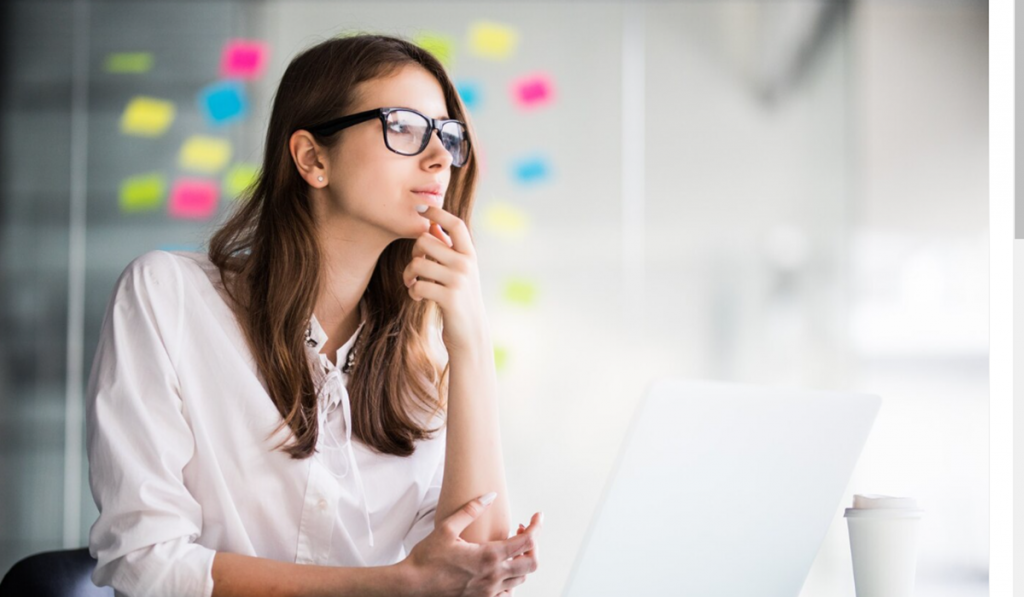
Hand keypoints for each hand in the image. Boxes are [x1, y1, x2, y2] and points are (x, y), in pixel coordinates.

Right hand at [399, 493, 542, 596]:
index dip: (537, 526)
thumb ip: (471, 510)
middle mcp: (493, 576)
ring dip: (522, 561)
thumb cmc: (427, 558)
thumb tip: (490, 496)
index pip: (527, 541)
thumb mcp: (447, 528)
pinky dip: (511, 580)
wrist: (413, 586)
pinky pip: (507, 593)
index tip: (537, 516)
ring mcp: (489, 592)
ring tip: (510, 547)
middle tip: (522, 531)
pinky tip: (499, 569)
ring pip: (521, 579)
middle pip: (532, 563)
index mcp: (488, 556)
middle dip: (534, 545)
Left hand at [403, 206, 488, 355]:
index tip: (421, 208)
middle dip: (413, 252)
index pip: (455, 224)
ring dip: (408, 275)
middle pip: (425, 240)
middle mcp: (466, 264)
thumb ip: (448, 249)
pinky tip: (418, 297)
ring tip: (412, 283)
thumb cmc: (460, 298)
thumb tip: (432, 223)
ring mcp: (459, 281)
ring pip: (417, 263)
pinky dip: (412, 291)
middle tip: (415, 267)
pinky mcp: (449, 298)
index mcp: (469, 254)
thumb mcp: (459, 270)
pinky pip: (418, 285)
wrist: (470, 332)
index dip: (437, 212)